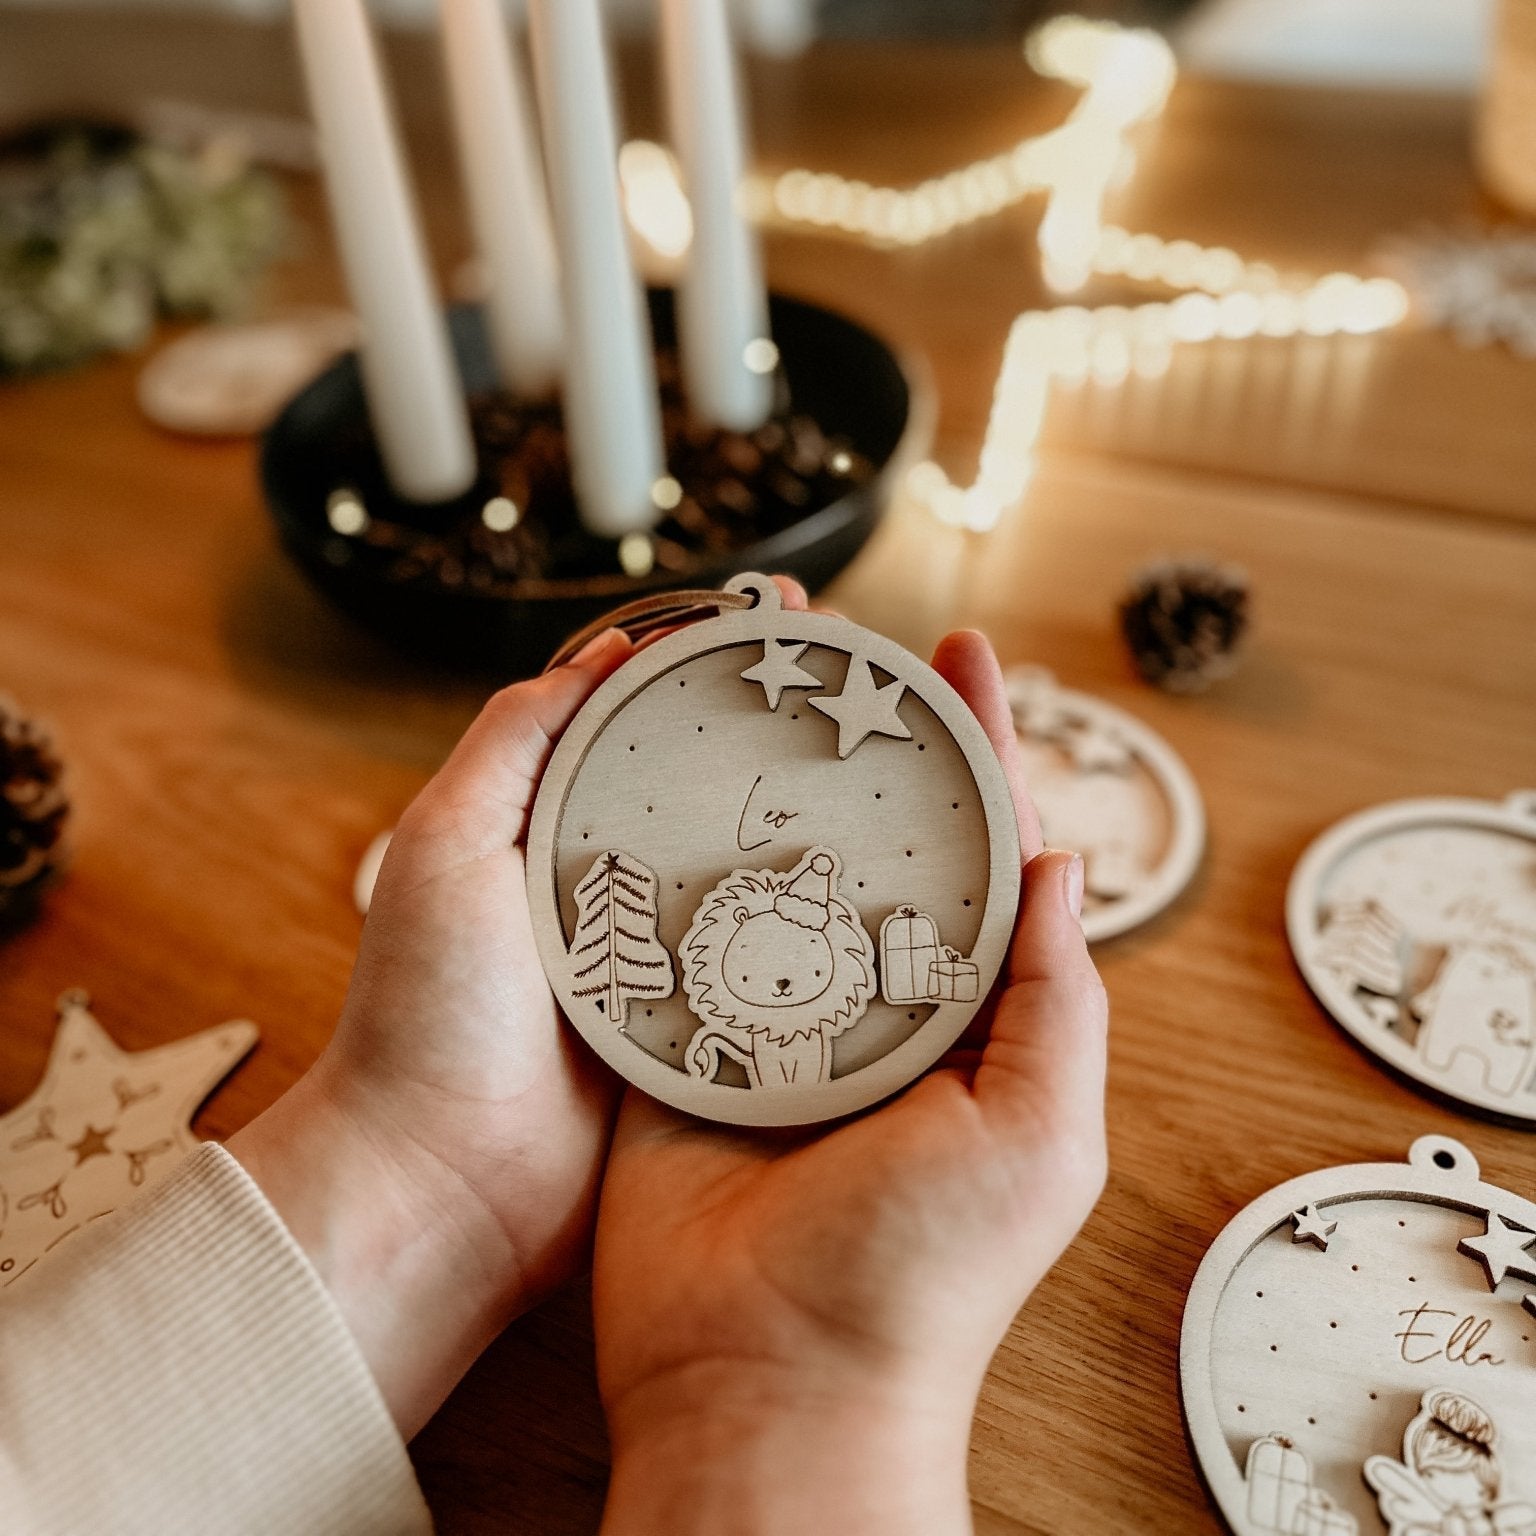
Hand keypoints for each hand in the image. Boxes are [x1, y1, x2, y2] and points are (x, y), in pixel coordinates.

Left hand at [229, 579, 812, 1437]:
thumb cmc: (425, 1012)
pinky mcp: (713, 1026)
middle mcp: (627, 881)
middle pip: (722, 779)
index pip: (652, 714)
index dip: (715, 655)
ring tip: (898, 754)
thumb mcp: (446, 844)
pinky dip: (825, 917)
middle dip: (791, 721)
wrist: (443, 1185)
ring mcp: (676, 954)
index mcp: (562, 827)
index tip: (784, 611)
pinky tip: (890, 876)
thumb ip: (513, 742)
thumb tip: (606, 650)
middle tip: (867, 671)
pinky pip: (779, 959)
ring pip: (763, 863)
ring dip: (822, 813)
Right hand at [593, 632, 1107, 1535]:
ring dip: (763, 786)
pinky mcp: (678, 1044)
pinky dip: (672, 867)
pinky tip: (660, 789)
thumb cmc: (918, 1282)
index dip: (982, 751)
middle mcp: (868, 1004)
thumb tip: (1064, 865)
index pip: (983, 853)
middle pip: (872, 841)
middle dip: (866, 745)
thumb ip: (1058, 1001)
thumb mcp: (1038, 1138)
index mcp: (963, 1017)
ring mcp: (769, 1019)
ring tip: (747, 691)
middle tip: (844, 652)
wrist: (768, 1382)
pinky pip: (676, 936)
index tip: (967, 660)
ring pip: (769, 873)